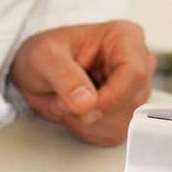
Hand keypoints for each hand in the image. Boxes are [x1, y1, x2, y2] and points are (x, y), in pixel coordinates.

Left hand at [9, 20, 155, 145]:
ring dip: (87, 123)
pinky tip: (75, 113)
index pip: (134, 73)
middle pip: (131, 103)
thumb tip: (86, 101)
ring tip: (66, 102)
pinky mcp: (125, 112)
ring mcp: (133, 89)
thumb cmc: (45, 53)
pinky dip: (89, 131)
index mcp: (124, 37)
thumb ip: (65, 77)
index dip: (111, 98)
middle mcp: (135, 62)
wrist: (36, 69)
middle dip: (92, 111)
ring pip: (123, 124)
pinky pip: (113, 135)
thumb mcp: (45, 56)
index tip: (85, 109)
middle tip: (63, 100)